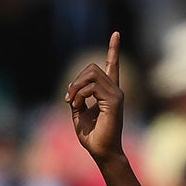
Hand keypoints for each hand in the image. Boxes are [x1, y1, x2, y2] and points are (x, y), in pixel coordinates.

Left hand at [65, 34, 125, 161]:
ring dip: (76, 88)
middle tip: (68, 98)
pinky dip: (79, 95)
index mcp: (108, 92)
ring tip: (72, 103)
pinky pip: (91, 88)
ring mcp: (116, 94)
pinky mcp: (114, 101)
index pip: (112, 66)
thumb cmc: (92, 137)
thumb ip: (77, 98)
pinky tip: (76, 106)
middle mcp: (115, 90)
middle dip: (76, 80)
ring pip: (92, 75)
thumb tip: (73, 88)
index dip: (113, 49)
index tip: (116, 33)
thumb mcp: (79, 114)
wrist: (102, 153)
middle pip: (93, 68)